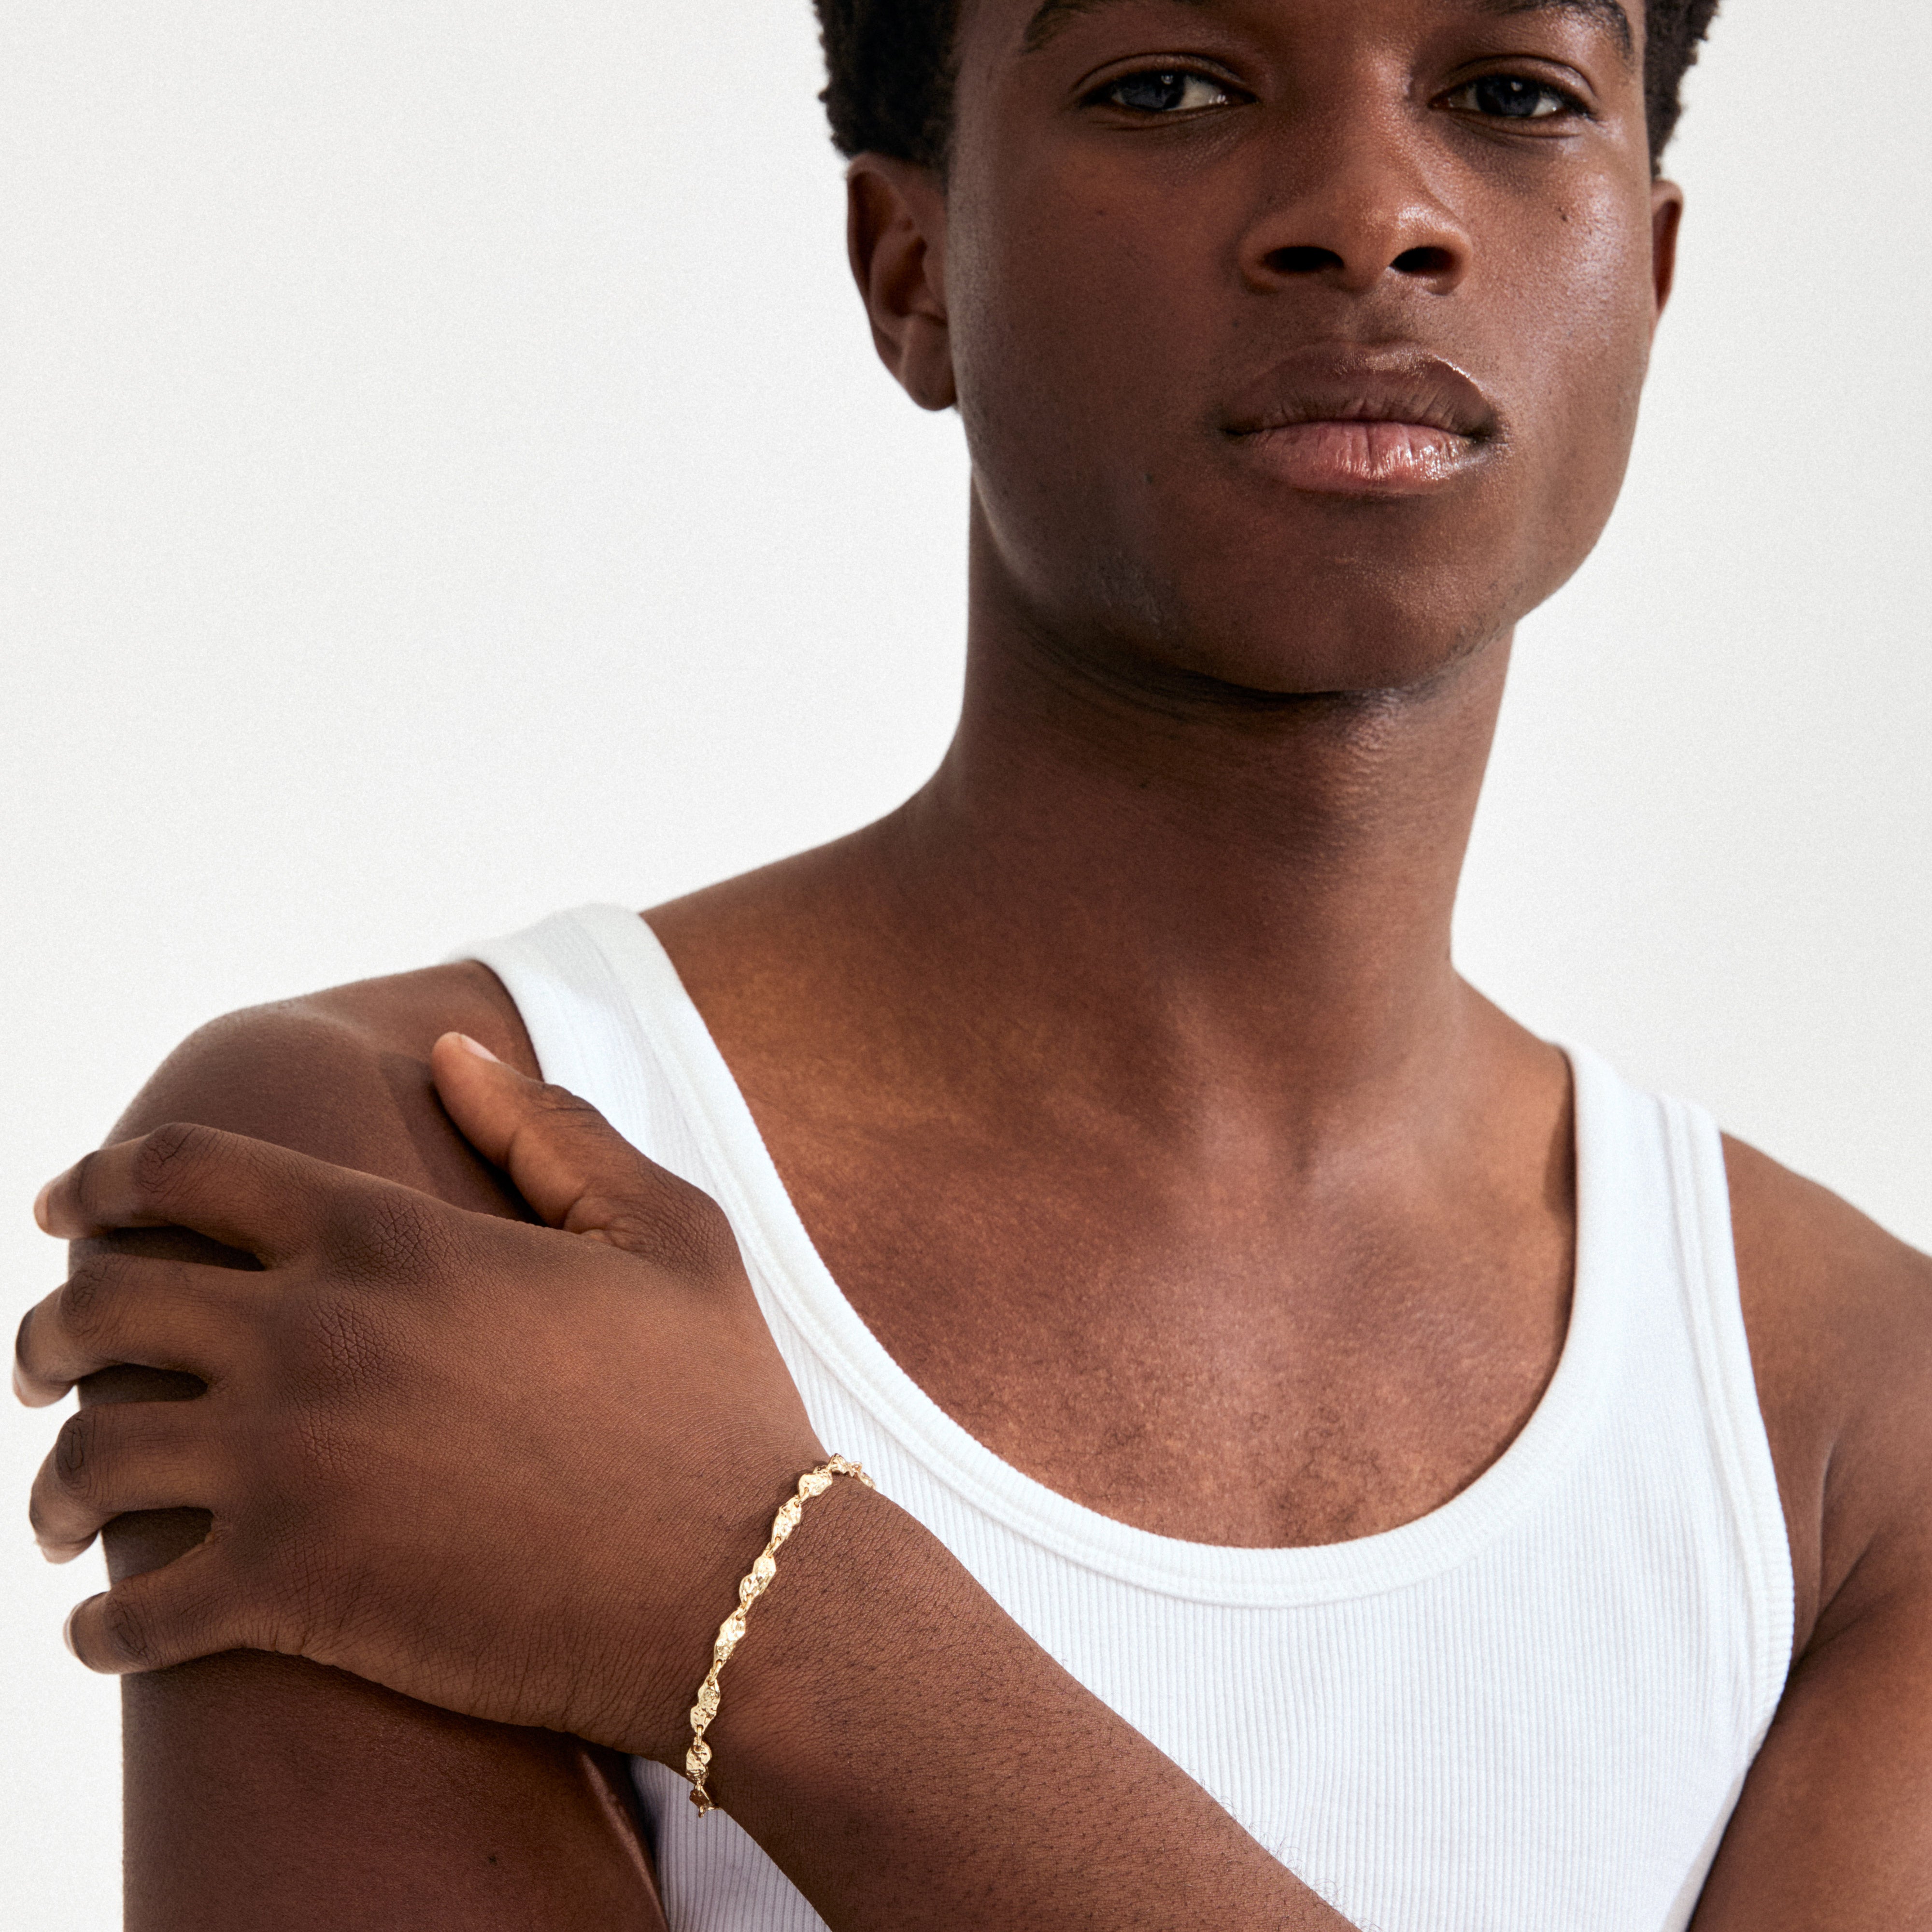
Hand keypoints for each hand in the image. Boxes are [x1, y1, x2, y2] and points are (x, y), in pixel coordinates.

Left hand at [14, 1035, 829, 1759]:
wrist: (741, 1584)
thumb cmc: (713, 1400)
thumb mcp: (664, 1229)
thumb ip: (551, 1128)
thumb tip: (452, 1052)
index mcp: (389, 1235)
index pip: (182, 1172)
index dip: (102, 1178)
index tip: (66, 1203)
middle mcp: (311, 1336)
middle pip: (98, 1307)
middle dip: (50, 1330)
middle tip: (50, 1358)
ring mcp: (287, 1469)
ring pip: (88, 1462)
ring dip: (58, 1485)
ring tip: (70, 1508)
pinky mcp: (289, 1597)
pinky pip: (127, 1618)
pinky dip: (102, 1625)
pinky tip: (112, 1628)